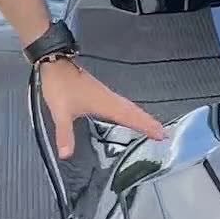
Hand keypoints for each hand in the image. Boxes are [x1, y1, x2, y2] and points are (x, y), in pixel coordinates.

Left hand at [39, 58, 164, 158]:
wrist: (56, 63)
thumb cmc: (60, 86)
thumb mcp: (61, 112)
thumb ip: (65, 134)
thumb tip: (66, 155)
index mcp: (105, 104)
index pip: (130, 117)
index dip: (146, 126)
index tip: (161, 134)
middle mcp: (110, 99)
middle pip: (135, 112)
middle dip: (149, 123)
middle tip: (164, 134)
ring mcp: (107, 95)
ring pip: (130, 108)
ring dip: (142, 117)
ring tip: (153, 127)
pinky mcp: (101, 93)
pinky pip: (122, 105)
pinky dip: (131, 112)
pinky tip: (129, 116)